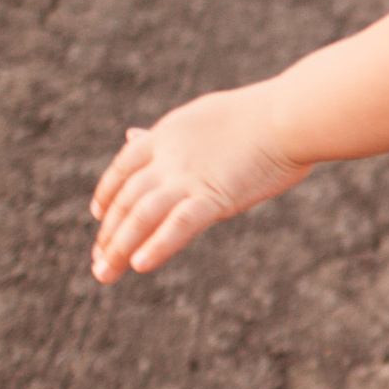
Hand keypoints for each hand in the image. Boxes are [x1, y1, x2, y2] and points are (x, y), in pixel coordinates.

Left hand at [89, 86, 312, 281]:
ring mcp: (188, 176)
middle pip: (126, 199)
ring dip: (119, 248)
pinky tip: (140, 265)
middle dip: (108, 234)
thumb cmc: (261, 115)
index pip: (123, 167)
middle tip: (98, 263)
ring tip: (105, 274)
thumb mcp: (202, 118)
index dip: (106, 193)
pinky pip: (178, 225)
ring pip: (141, 215)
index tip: (98, 215)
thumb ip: (166, 134)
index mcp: (166, 134)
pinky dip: (158, 245)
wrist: (290, 116)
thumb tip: (129, 134)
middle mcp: (168, 156)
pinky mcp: (214, 196)